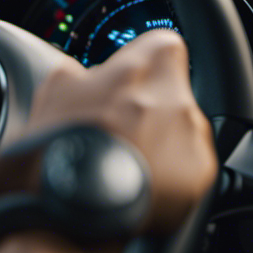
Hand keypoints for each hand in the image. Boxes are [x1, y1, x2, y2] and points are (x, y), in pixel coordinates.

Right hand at [0, 29, 216, 235]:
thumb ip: (82, 71)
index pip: (162, 45)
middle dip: (147, 108)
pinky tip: (130, 183)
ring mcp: (192, 140)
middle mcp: (178, 98)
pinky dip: (164, 176)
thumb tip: (87, 75)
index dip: (142, 64)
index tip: (125, 82)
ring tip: (118, 162)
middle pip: (171, 93)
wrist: (65, 208)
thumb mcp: (53, 88)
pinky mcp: (199, 178)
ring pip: (178, 132)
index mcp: (146, 65)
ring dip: (156, 142)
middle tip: (114, 129)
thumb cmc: (55, 147)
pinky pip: (185, 168)